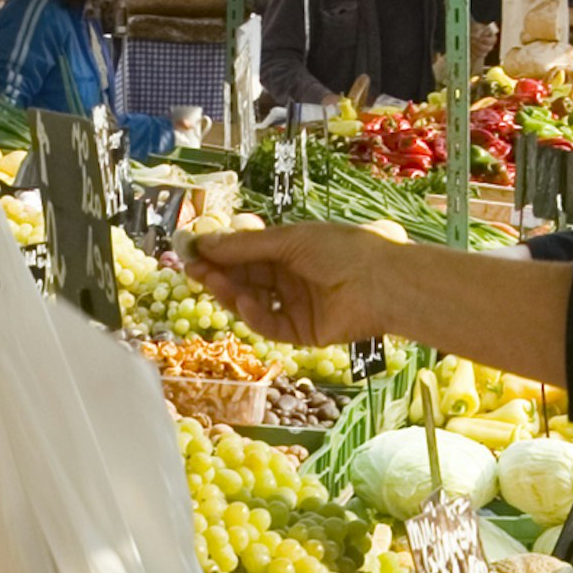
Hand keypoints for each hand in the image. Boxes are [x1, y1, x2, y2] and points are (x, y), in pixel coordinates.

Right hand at [188, 220, 393, 346]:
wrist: (381, 283)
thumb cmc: (342, 250)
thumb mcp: (289, 240)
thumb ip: (245, 246)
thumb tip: (204, 243)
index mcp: (291, 249)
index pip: (247, 253)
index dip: (219, 253)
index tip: (191, 252)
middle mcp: (291, 278)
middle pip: (245, 279)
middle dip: (219, 274)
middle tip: (192, 270)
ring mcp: (296, 306)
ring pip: (253, 303)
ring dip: (231, 293)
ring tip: (214, 283)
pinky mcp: (302, 333)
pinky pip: (270, 325)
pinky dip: (254, 315)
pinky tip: (245, 301)